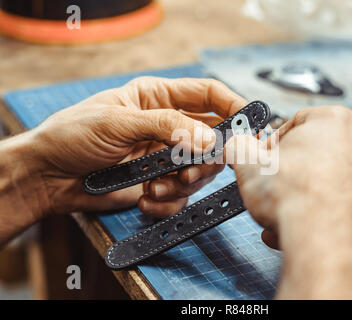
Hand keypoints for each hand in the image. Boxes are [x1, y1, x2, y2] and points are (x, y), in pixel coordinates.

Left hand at [1, 77, 246, 228]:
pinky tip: (145, 199)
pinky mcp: (158, 184)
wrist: (48, 176)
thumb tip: (208, 139)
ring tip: (155, 188)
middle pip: (212, 139)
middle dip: (206, 159)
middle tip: (189, 170)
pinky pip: (180, 197)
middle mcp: (168, 127)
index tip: (250, 125)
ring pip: (199, 172)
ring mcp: (164, 157)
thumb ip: (166, 127)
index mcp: (159, 99)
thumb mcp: (118, 121)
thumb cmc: (73, 135)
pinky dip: (167, 203)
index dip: (233, 106)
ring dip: (181, 184)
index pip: (209, 96)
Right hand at [225, 106, 351, 298]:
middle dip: (287, 172)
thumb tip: (237, 146)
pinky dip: (318, 214)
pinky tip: (297, 226)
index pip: (293, 123)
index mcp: (334, 121)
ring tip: (279, 212)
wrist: (325, 244)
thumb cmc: (297, 200)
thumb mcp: (248, 163)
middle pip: (311, 154)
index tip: (261, 160)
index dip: (271, 144)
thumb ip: (239, 147)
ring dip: (299, 196)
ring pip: (324, 182)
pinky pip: (337, 205)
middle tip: (270, 186)